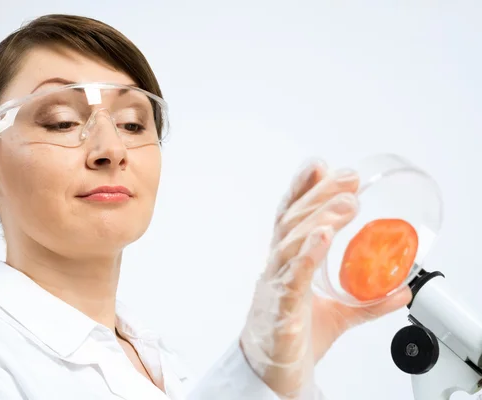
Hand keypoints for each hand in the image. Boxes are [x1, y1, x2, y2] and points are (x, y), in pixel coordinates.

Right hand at [239, 160, 411, 397]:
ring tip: (345, 204)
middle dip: (318, 195)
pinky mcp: (280, 306)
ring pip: (291, 243)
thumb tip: (402, 288)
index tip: (318, 165)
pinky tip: (321, 236)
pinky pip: (291, 276)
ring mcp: (276, 284)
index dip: (301, 189)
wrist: (274, 370)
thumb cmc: (295, 336)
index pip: (290, 217)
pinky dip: (306, 254)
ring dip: (318, 219)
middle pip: (292, 222)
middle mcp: (277, 267)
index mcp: (286, 262)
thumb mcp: (338, 312)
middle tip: (347, 178)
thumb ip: (368, 299)